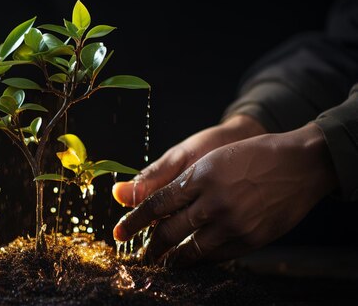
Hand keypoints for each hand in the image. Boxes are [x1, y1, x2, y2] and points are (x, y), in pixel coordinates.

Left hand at [113, 123, 337, 266]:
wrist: (299, 165)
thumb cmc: (249, 155)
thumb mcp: (208, 157)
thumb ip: (167, 178)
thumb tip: (124, 193)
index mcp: (200, 175)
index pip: (156, 204)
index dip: (135, 221)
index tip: (120, 232)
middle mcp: (213, 200)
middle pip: (169, 231)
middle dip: (150, 246)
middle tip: (140, 254)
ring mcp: (233, 222)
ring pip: (190, 249)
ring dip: (172, 259)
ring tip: (162, 262)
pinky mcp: (249, 239)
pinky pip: (215, 257)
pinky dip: (198, 259)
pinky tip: (190, 259)